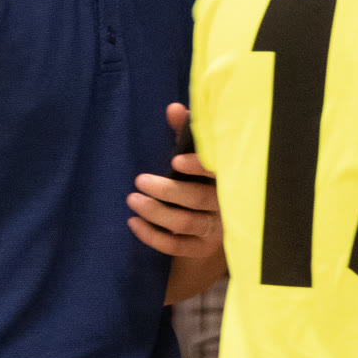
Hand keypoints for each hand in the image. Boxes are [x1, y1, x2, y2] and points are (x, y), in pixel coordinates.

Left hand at [128, 103, 222, 258]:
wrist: (209, 223)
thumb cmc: (199, 180)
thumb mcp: (193, 156)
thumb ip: (185, 133)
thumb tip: (173, 108)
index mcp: (225, 178)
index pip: (218, 172)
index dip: (198, 167)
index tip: (175, 160)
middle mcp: (224, 205)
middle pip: (197, 199)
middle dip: (166, 190)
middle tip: (139, 180)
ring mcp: (214, 230)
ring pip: (185, 223)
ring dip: (156, 212)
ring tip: (133, 200)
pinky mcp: (200, 248)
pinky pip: (175, 246)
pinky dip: (152, 236)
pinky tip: (134, 222)